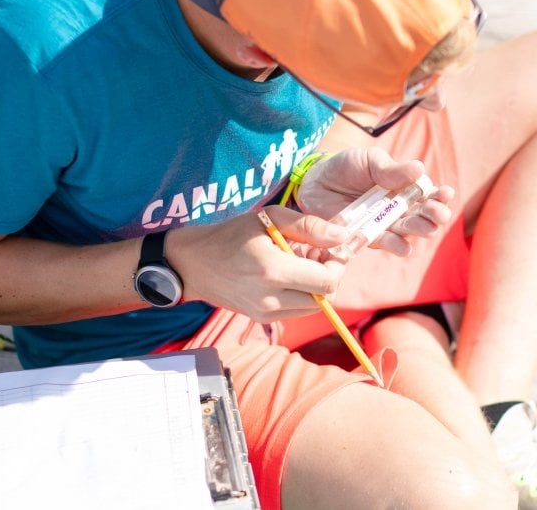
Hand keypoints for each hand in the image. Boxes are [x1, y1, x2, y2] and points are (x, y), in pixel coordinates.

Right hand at [164, 206, 348, 321]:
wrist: (194, 264)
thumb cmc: (231, 235)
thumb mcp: (269, 218)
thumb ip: (309, 226)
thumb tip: (343, 237)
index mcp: (273, 271)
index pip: (328, 281)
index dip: (337, 264)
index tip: (328, 247)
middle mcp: (271, 298)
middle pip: (325, 297)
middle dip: (329, 274)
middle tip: (315, 253)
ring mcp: (266, 313)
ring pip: (314, 307)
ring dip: (316, 286)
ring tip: (300, 263)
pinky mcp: (262, 318)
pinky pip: (297, 310)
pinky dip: (302, 294)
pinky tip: (288, 275)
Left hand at [296, 147, 454, 255]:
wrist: (314, 181)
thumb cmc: (346, 167)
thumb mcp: (368, 160)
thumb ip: (390, 169)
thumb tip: (419, 169)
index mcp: (405, 186)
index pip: (428, 193)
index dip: (440, 195)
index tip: (446, 193)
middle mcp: (399, 208)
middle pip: (423, 215)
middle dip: (434, 215)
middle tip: (439, 214)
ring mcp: (384, 224)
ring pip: (408, 232)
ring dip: (420, 231)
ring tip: (427, 229)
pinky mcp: (367, 237)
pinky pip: (384, 244)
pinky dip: (395, 246)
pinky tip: (404, 246)